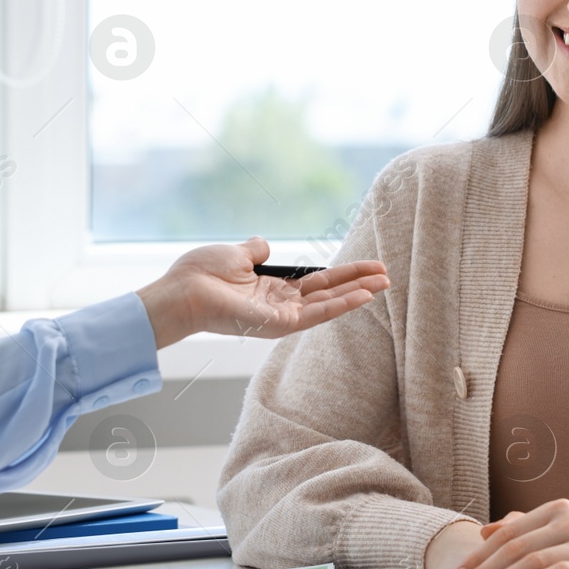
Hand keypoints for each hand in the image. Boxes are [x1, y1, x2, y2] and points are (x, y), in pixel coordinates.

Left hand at [135, 236, 388, 347]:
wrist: (181, 291)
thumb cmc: (200, 274)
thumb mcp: (235, 254)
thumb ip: (254, 251)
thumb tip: (264, 244)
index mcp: (271, 289)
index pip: (315, 281)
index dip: (341, 273)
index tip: (366, 265)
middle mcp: (280, 305)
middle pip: (327, 292)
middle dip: (357, 283)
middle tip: (386, 275)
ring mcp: (281, 316)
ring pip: (327, 304)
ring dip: (357, 294)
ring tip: (384, 284)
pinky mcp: (279, 324)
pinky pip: (316, 314)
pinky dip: (341, 305)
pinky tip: (363, 296)